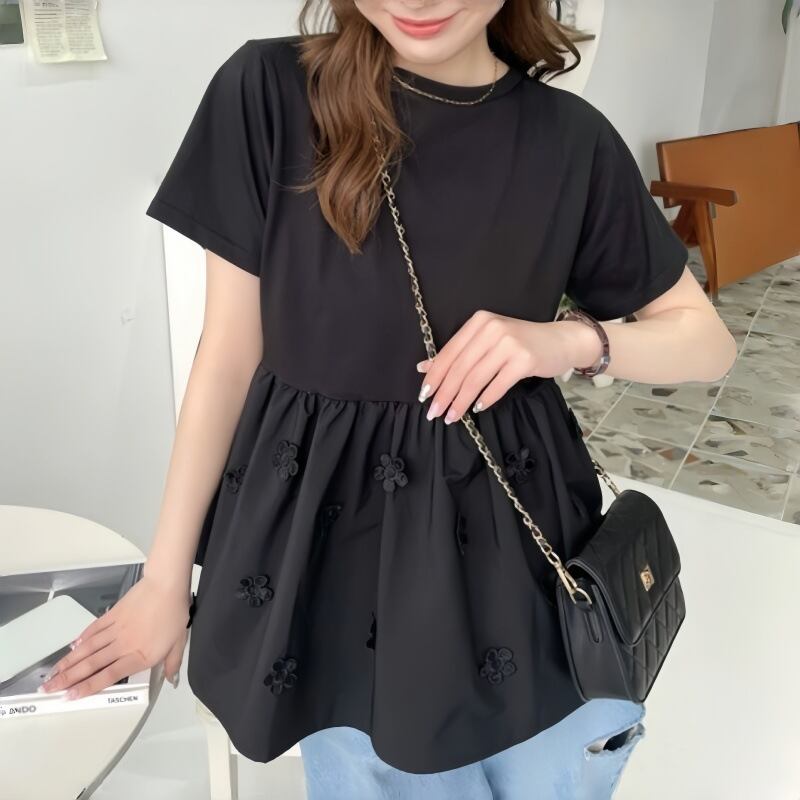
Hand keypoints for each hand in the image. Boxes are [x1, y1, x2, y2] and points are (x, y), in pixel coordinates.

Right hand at [37, 574, 191, 700]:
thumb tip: (171, 678)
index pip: (109, 676)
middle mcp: (123, 644)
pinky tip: (73, 647)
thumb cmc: (174, 611)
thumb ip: (173, 662)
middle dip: (68, 679)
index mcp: (140, 655)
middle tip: (49, 689)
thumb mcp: (180, 641)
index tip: (70, 696)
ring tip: (53, 673)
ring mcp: (116, 629)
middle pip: (91, 664)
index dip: (88, 687)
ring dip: (69, 662)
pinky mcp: (113, 614)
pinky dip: (82, 639)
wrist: (166, 584)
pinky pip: (94, 629)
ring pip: (87, 649)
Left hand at [416, 309, 599, 422]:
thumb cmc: (520, 343)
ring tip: (451, 417)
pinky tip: (477, 409)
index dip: (434, 376)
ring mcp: (509, 343)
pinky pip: (498, 384)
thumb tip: (423, 368)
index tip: (423, 396)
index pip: (449, 352)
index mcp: (478, 322)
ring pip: (476, 378)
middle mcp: (492, 328)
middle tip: (434, 413)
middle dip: (444, 393)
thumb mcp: (486, 342)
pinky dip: (486, 399)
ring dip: (461, 401)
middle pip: (460, 367)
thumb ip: (457, 353)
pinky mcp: (525, 359)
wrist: (560, 341)